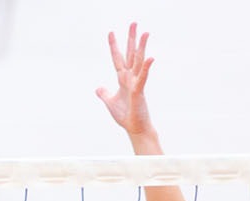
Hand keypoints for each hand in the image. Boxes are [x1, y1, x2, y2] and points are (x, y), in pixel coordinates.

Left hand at [96, 23, 155, 139]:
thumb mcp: (109, 102)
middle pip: (131, 54)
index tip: (111, 32)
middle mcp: (130, 77)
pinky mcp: (140, 91)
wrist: (134, 127)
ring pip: (139, 61)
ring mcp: (136, 83)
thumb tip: (98, 88)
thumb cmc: (125, 115)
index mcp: (123, 78)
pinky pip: (143, 77)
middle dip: (131, 39)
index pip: (118, 58)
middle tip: (134, 23)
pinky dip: (146, 68)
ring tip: (145, 32)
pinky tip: (151, 57)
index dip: (114, 46)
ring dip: (141, 47)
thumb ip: (104, 93)